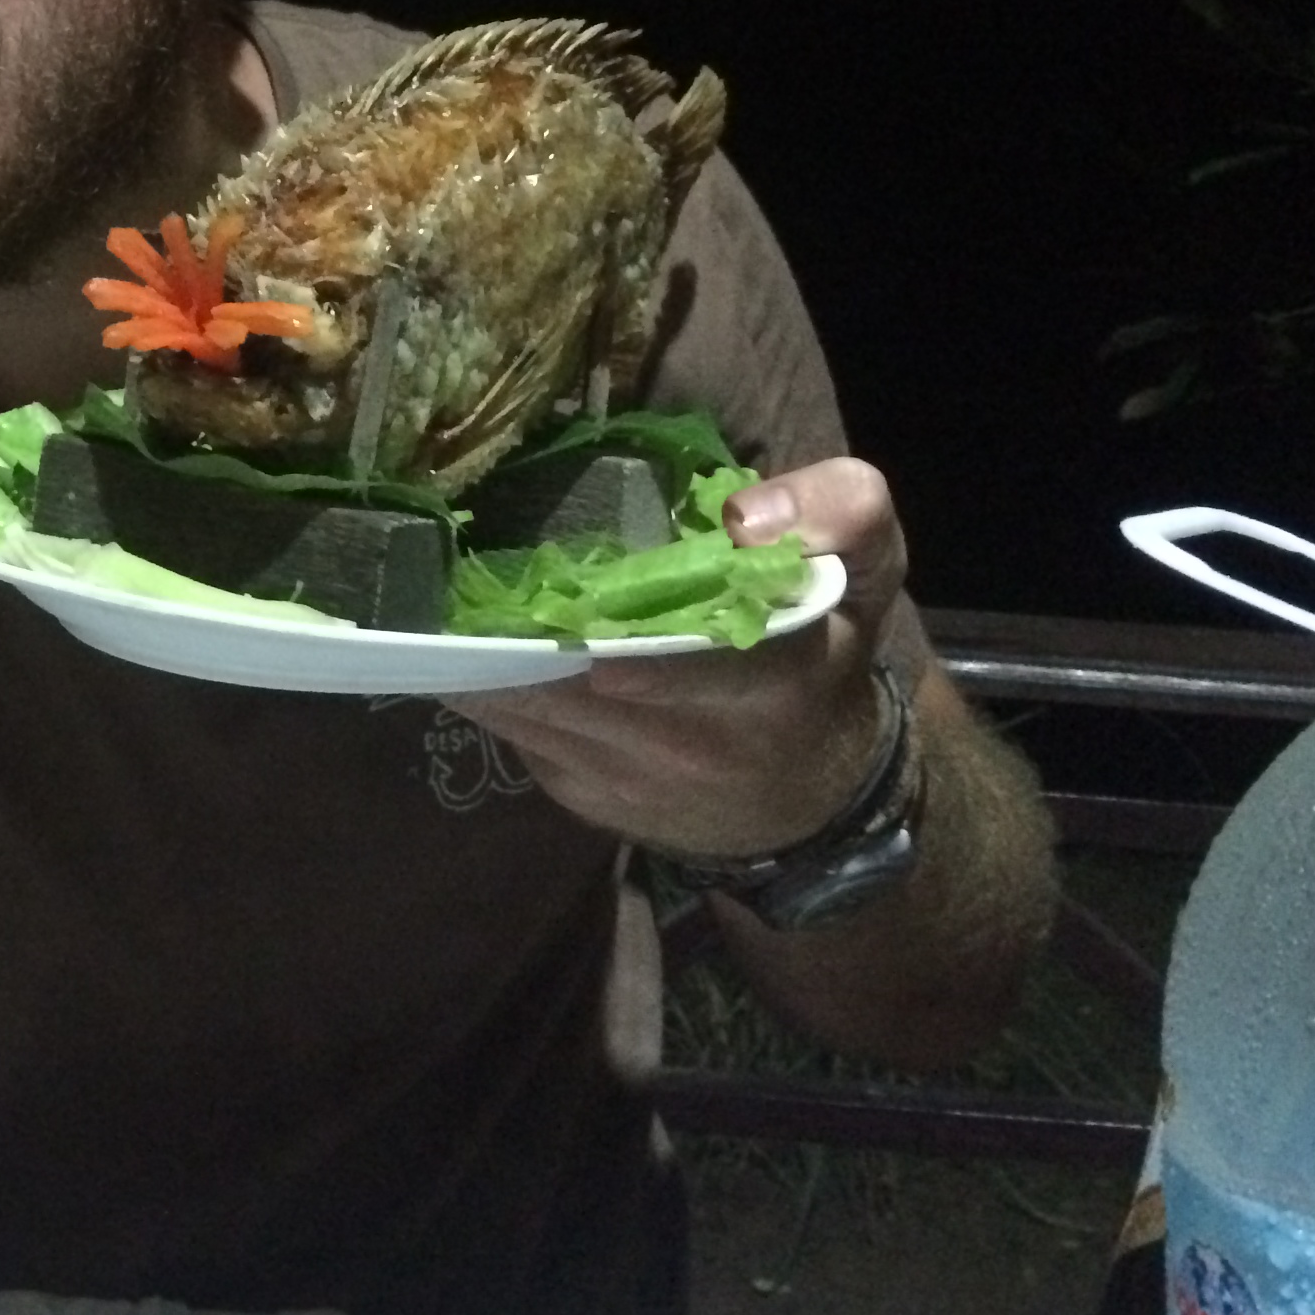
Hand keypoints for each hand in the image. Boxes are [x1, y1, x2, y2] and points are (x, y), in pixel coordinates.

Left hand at [447, 455, 907, 858]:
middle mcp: (691, 747)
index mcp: (770, 685)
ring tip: (449, 600)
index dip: (626, 650)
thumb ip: (841, 514)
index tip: (567, 619)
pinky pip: (514, 734)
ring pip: (525, 710)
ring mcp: (626, 780)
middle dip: (517, 633)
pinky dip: (487, 687)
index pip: (698, 671)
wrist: (811, 800)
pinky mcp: (581, 796)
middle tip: (465, 574)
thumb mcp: (866, 572)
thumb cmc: (823, 659)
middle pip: (572, 685)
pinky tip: (472, 644)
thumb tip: (746, 516)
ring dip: (484, 657)